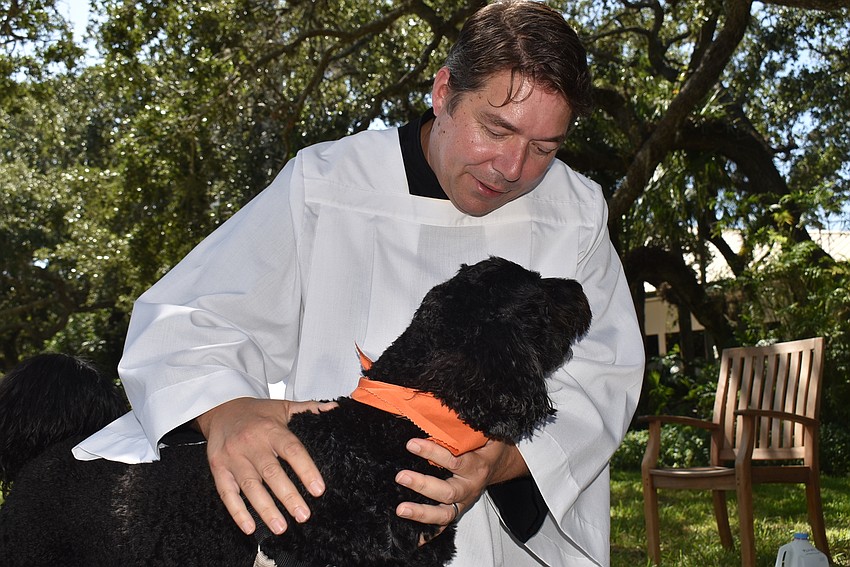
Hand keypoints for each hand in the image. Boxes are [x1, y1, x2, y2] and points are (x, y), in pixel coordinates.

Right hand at [194, 397, 336, 534]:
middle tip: (303, 515)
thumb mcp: (283, 406)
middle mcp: (251, 443)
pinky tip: (250, 527)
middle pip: (271, 472)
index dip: (306, 470)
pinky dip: (238, 512)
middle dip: (288, 496)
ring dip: (266, 509)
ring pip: (250, 486)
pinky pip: (227, 493)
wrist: (222, 409)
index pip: (292, 450)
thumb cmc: (257, 412)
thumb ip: (309, 409)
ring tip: (281, 527)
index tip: (319, 489)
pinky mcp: (219, 468)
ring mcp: (233, 457)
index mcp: (271, 429)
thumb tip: (335, 409)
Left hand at [394, 438, 527, 542]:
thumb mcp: (484, 432)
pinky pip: (443, 525)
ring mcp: (464, 501)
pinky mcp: (459, 509)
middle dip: (423, 485)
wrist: (501, 463)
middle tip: (400, 476)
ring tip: (401, 509)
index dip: (433, 453)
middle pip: (448, 491)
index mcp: (477, 465)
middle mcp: (471, 486)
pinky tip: (413, 539)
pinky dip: (429, 533)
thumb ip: (466, 425)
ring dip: (422, 513)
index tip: (411, 444)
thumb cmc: (488, 444)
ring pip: (445, 513)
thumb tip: (441, 408)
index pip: (455, 461)